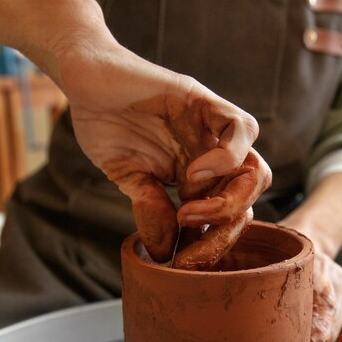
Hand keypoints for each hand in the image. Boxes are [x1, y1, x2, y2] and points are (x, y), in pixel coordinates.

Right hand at [57, 28, 270, 264]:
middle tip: (189, 230)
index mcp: (198, 176)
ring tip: (188, 204)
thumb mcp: (129, 179)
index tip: (185, 259)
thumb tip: (165, 254)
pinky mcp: (205, 101)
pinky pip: (241, 129)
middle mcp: (212, 155)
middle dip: (227, 226)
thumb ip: (152, 209)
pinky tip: (193, 172)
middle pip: (250, 196)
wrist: (85, 81)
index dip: (214, 242)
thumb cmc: (106, 125)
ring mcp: (212, 130)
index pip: (228, 216)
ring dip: (230, 198)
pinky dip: (225, 158)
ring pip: (256, 169)